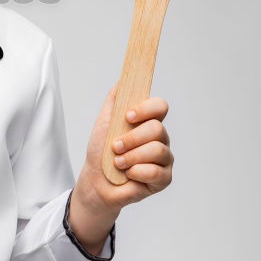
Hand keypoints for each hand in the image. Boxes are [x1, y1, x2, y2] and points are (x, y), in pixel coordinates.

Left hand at [76, 83, 174, 215]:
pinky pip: (157, 172)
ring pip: (157, 149)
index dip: (146, 109)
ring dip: (132, 157)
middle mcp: (160, 139)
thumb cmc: (101, 151)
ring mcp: (164, 159)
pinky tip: (129, 175)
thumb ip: (114, 101)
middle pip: (158, 128)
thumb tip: (123, 80)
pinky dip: (137, 172)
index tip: (128, 116)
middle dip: (132, 138)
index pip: (160, 107)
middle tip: (115, 147)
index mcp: (148, 122)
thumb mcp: (104, 122)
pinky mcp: (164, 179)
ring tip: (118, 163)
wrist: (96, 180)